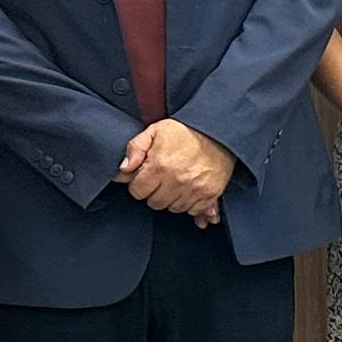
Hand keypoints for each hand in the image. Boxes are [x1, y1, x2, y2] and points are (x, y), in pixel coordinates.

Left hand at [119, 118, 238, 222]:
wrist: (218, 131)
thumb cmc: (186, 131)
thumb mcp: (155, 131)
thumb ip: (135, 148)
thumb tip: (123, 169)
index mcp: (159, 166)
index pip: (137, 192)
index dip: (139, 183)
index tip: (146, 176)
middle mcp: (176, 181)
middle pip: (154, 203)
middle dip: (154, 193)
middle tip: (161, 179)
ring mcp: (194, 189)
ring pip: (173, 208)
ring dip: (172, 199)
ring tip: (176, 183)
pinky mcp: (210, 194)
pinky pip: (193, 210)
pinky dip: (190, 204)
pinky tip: (189, 191)